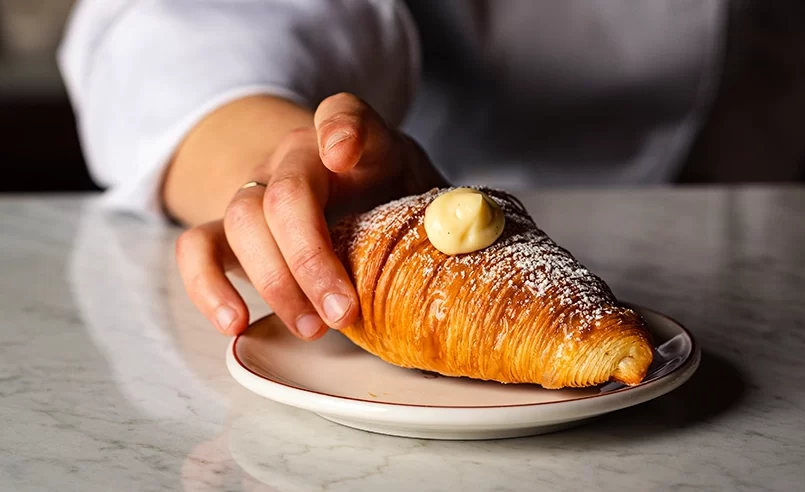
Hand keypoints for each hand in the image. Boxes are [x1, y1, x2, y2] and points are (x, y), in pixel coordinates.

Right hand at [175, 93, 445, 339]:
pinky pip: (197, 248)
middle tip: (342, 312)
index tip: (344, 152)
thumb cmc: (385, 199)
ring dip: (276, 281)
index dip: (342, 129)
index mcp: (355, 141)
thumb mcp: (420, 195)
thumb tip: (468, 232)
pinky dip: (209, 286)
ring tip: (313, 329)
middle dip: (311, 257)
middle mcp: (297, 157)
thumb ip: (441, 210)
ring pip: (243, 219)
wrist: (334, 196)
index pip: (343, 113)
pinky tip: (235, 322)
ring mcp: (258, 191)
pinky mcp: (227, 231)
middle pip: (287, 191)